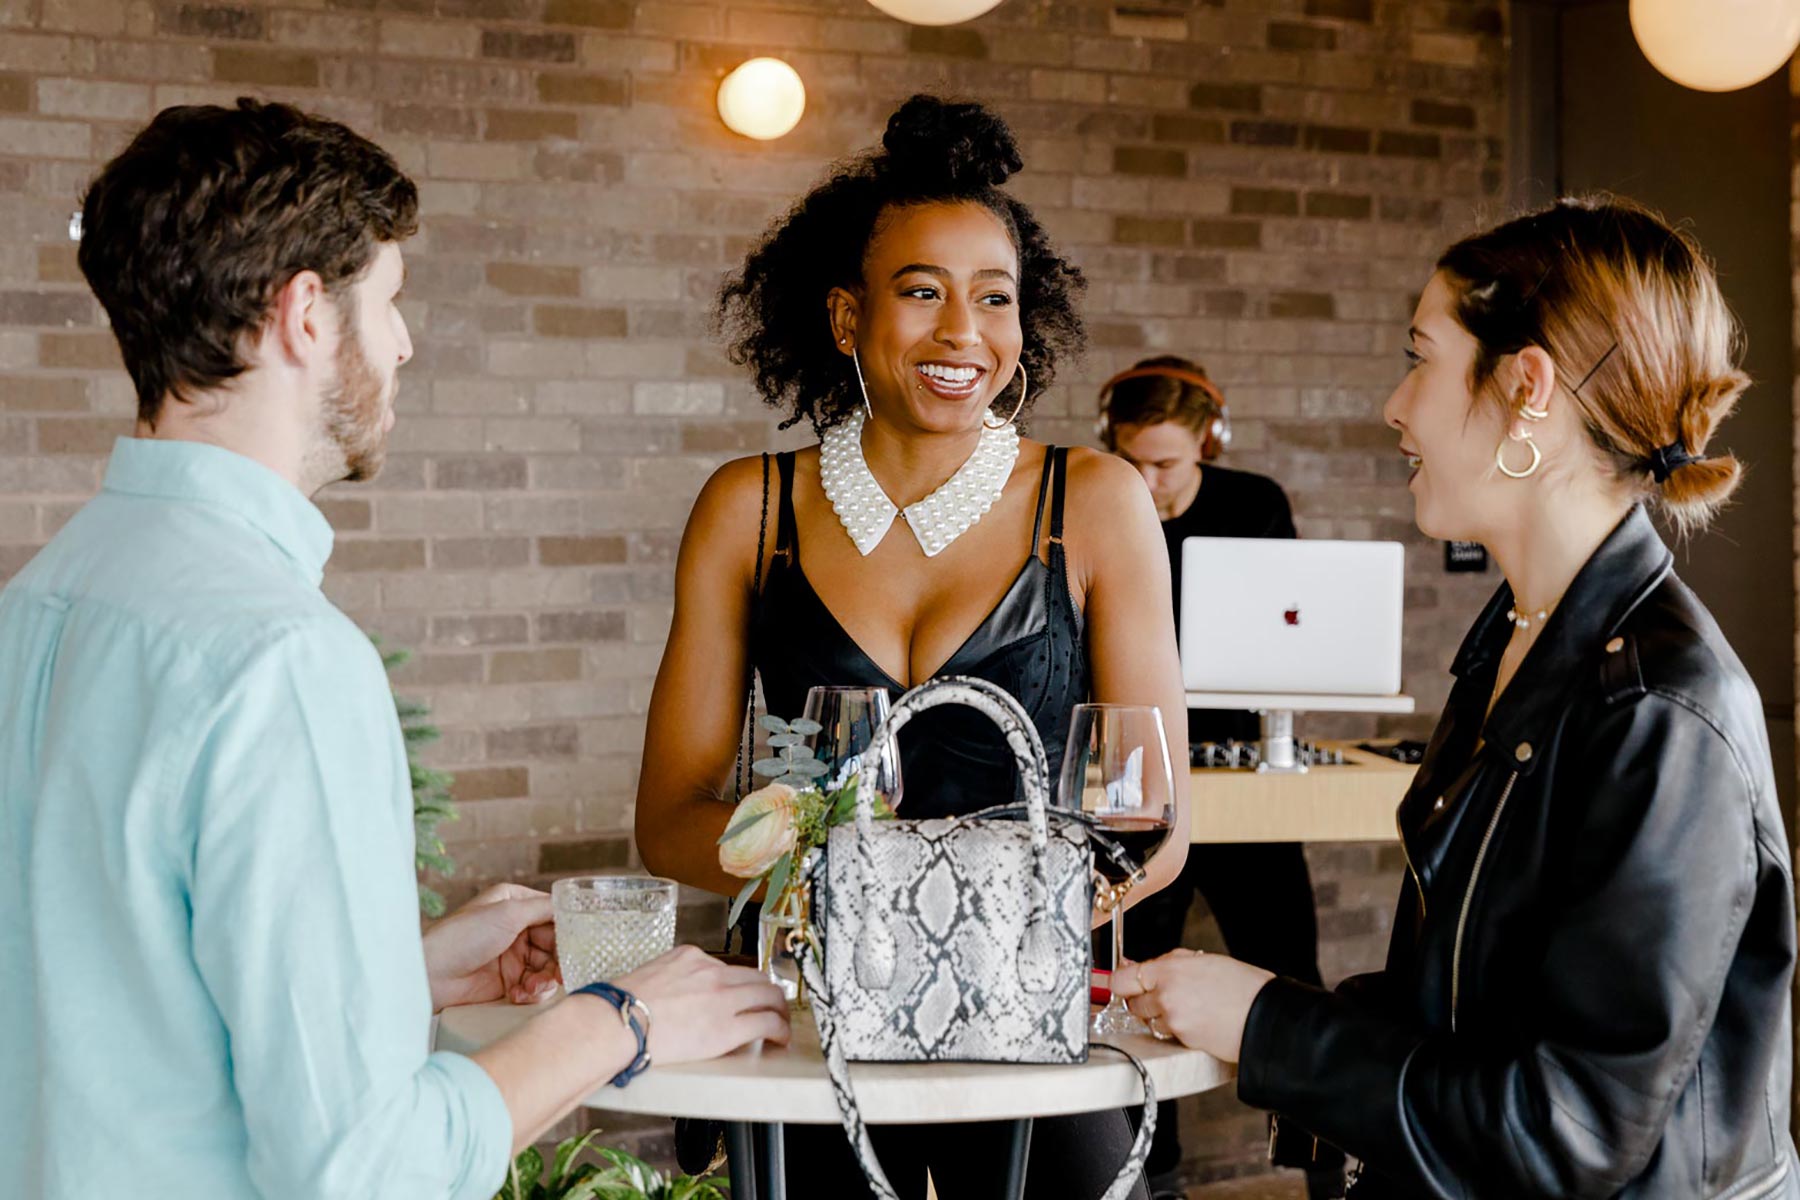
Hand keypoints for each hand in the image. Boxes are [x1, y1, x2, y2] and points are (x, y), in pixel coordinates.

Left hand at [422, 883, 560, 1011]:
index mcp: (515, 904)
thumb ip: (543, 908)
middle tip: (559, 975)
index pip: (554, 915)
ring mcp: (513, 956)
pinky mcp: (508, 982)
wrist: (430, 975)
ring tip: (532, 988)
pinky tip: (519, 995)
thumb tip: (570, 906)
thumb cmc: (462, 936)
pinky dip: (531, 993)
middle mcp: (516, 928)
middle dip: (557, 961)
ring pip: (547, 968)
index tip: (578, 946)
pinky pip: (533, 987)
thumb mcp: (507, 913)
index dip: (567, 932)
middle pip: (555, 944)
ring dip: (544, 980)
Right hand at [605, 945, 790, 1064]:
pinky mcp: (728, 1026)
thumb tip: (672, 995)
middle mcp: (712, 972)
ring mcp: (723, 997)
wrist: (618, 1022)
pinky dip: (779, 1029)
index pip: (727, 968)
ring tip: (782, 1021)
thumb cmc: (622, 1006)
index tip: (742, 993)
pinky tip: (780, 1037)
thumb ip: (671, 979)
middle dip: (768, 992)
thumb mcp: (650, 976)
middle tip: (773, 1005)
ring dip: (779, 1009)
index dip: (739, 983)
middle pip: (755, 977)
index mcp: (691, 957)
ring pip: (768, 996)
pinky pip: (766, 1023)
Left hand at [1110, 949, 1273, 1061]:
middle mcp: (1166, 995)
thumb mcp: (1204, 960)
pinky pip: (1167, 1034)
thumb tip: (1138, 965)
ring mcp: (1173, 1020)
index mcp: (1171, 969)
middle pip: (1131, 1002)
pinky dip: (1175, 1029)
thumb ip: (1168, 962)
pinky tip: (1196, 1021)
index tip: (1124, 981)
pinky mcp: (1182, 1041)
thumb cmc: (1244, 986)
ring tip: (1187, 1008)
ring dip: (1159, 1016)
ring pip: (1149, 1021)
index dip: (1122, 980)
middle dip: (1142, 999)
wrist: (1267, 1017)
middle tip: (1162, 995)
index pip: (1123, 978)